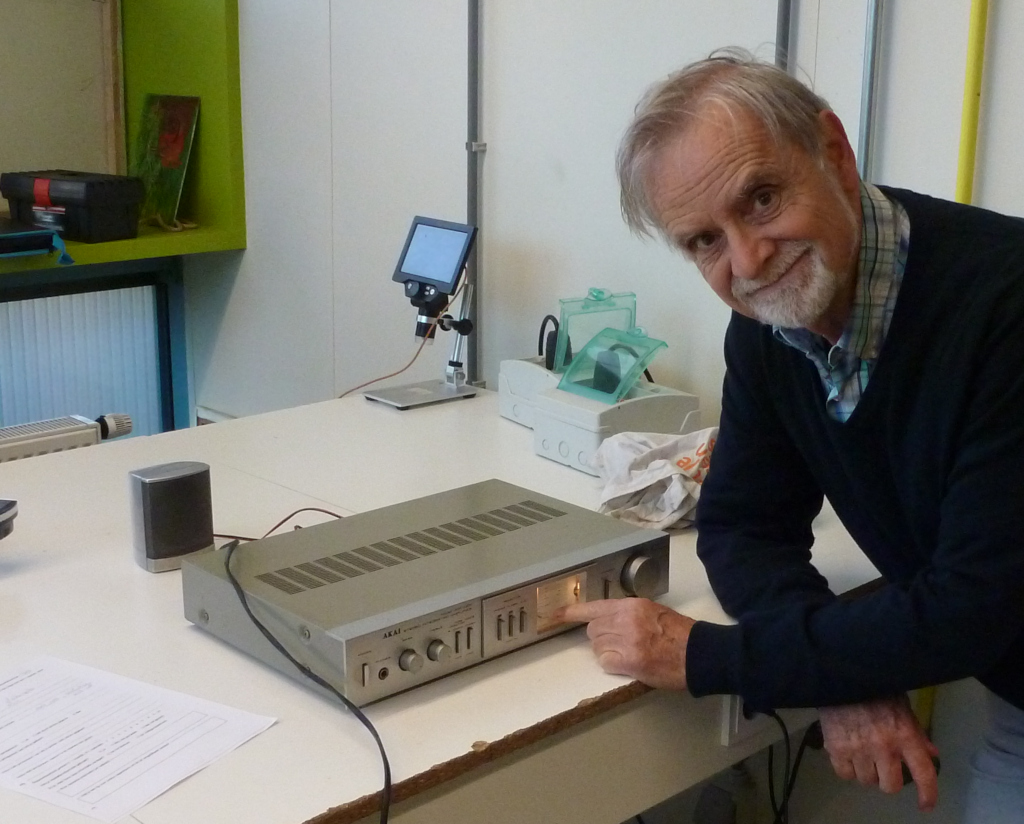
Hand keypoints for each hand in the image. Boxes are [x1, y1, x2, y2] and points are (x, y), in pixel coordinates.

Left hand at [553, 599, 694, 689]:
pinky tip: (629, 664)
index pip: (593, 607)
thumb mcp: (653, 611)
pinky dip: (613, 665)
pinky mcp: (630, 661)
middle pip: (592, 629)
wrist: (699, 653)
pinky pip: (605, 662)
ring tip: (629, 653)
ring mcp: (627, 641)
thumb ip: (629, 612)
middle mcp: (626, 620)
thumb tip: (609, 618)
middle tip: (619, 642)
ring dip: (607, 651)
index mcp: (632, 605)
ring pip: (597, 646)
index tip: (555, 615)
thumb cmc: (680, 633)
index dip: (571, 612)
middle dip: (600, 637)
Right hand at [818, 696, 939, 811]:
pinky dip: (847, 768)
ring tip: (863, 755)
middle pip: (890, 786)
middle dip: (888, 780)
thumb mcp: (903, 708)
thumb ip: (917, 733)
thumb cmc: (877, 690)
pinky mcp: (836, 748)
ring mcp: (859, 749)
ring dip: (867, 772)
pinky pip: (845, 774)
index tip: (925, 805)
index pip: (923, 773)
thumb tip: (931, 754)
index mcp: (905, 735)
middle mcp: (884, 747)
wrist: (842, 677)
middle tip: (884, 767)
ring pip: (867, 781)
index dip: (928, 794)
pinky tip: (848, 755)